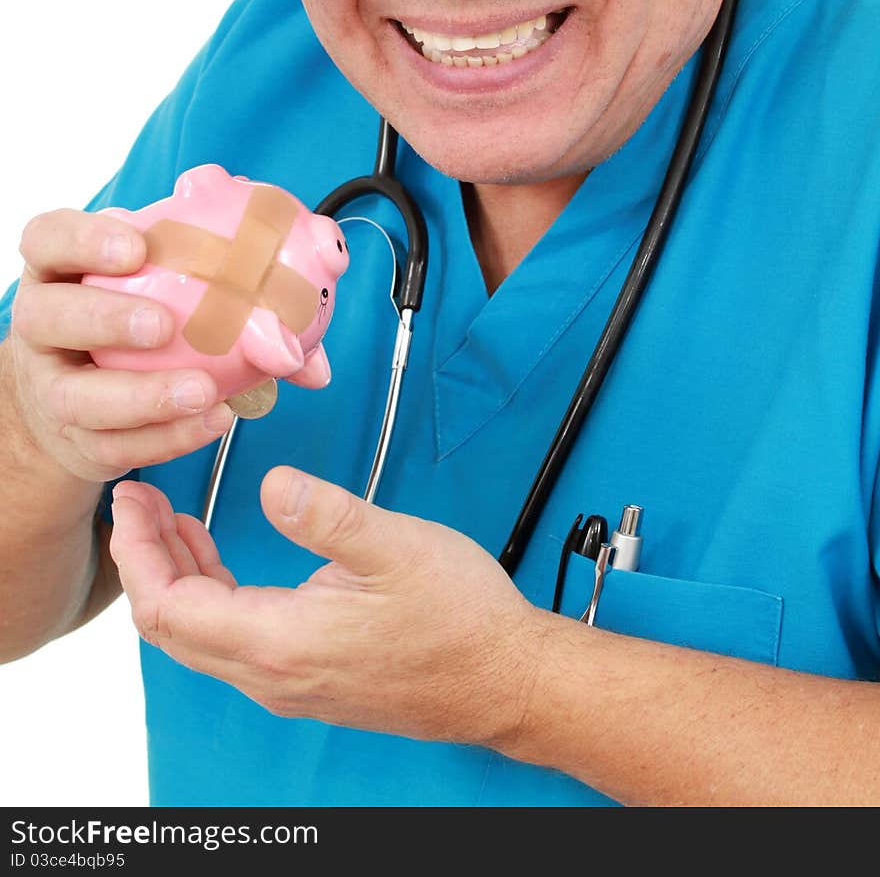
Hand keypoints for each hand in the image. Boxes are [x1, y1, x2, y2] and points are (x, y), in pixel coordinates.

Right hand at [9, 207, 232, 481]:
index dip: (83, 240)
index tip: (137, 247)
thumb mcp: (166, 283)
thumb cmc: (137, 318)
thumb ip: (228, 283)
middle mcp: (41, 326)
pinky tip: (211, 420)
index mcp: (60, 270)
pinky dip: (166, 438)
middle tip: (163, 325)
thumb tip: (306, 316)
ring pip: (74, 397)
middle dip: (105, 318)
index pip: (48, 239)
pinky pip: (114, 446)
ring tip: (202, 390)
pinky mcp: (74, 441)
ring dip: (142, 396)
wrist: (88, 400)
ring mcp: (50, 387)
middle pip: (45, 316)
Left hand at [109, 470, 547, 746]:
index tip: (130, 501)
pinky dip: (207, 592)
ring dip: (173, 575)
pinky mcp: (305, 677)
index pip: (168, 608)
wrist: (505, 681)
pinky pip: (229, 639)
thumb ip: (327, 515)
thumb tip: (271, 485)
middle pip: (169, 627)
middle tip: (137, 500)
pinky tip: (216, 553)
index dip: (138, 552)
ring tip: (168, 517)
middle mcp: (271, 675)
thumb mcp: (396, 547)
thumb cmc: (460, 619)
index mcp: (280, 642)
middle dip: (143, 560)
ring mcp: (287, 682)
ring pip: (197, 635)